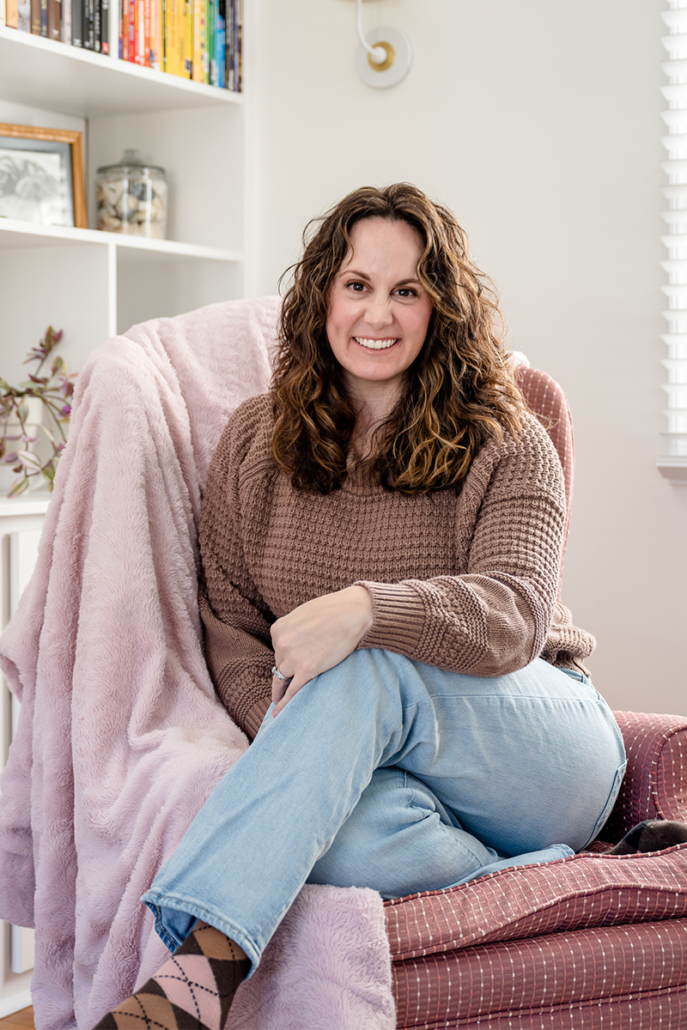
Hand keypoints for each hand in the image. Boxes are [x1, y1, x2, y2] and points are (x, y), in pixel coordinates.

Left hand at [270, 585, 372, 715]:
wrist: (353, 613)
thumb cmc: (334, 610)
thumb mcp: (304, 614)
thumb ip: (295, 628)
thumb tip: (297, 641)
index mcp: (278, 628)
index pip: (278, 647)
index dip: (288, 653)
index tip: (295, 659)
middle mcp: (281, 643)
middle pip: (280, 663)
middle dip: (289, 668)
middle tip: (292, 678)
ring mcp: (292, 658)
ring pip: (282, 679)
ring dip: (279, 690)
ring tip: (277, 701)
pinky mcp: (306, 670)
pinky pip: (291, 691)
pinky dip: (284, 704)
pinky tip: (278, 713)